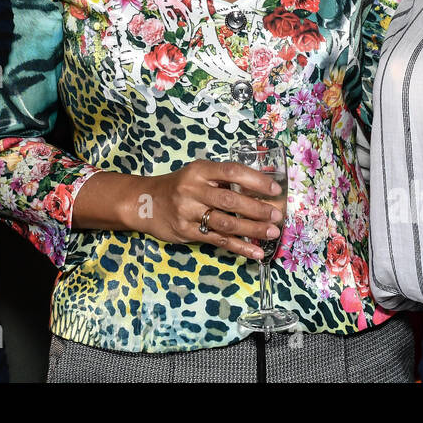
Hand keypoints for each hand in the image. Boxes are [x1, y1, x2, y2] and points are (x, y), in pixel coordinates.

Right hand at [138, 160, 283, 260]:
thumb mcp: (197, 174)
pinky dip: (240, 247)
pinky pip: (218, 241)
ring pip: (226, 223)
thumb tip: (261, 189)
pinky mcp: (188, 232)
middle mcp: (193, 190)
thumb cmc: (179, 186)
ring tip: (271, 232)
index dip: (256, 180)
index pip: (232, 172)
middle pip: (230, 200)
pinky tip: (256, 251)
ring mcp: (189, 212)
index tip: (275, 189)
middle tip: (277, 215)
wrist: (145, 203)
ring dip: (252, 229)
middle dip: (257, 209)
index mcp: (200, 170)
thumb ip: (222, 180)